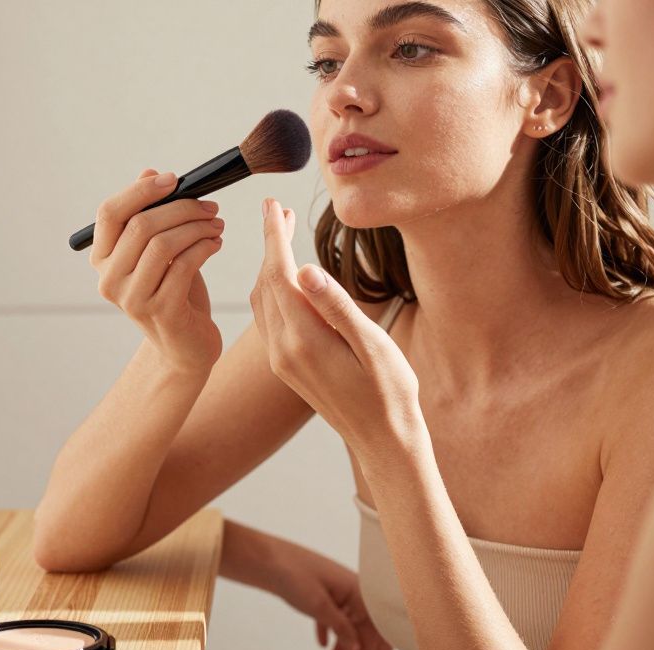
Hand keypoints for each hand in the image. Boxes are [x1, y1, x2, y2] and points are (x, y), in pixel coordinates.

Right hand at [91, 168, 226, 373]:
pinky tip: (216, 243)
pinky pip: (183, 265)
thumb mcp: (160, 250)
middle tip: (209, 206)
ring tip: (216, 224)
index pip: (110, 213)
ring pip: (162, 244)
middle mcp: (109, 280)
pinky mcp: (160, 312)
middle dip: (181, 208)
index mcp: (102, 260)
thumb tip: (149, 173)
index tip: (173, 179)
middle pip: (140, 225)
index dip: (140, 190)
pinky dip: (205, 247)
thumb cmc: (174, 292)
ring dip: (196, 227)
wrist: (186, 344)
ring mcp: (132, 299)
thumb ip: (150, 214)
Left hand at [249, 197, 422, 458]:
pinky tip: (288, 277)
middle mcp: (283, 350)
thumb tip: (306, 269)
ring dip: (269, 265)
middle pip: (265, 283)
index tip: (271, 204)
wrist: (383, 441)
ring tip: (284, 235)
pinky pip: (268, 318)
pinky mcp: (286, 367)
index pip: (279, 275)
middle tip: (280, 210)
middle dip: (271, 244)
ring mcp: (281, 361)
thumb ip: (337, 307)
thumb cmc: (390, 393)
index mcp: (304, 341)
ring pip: (262, 300)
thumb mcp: (373, 346)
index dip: (274, 236)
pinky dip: (272, 288)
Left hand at [270, 543, 393, 649]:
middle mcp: (357, 593)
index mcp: (362, 593)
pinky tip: (322, 646)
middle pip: (367, 634)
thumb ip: (341, 628)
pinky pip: (336, 619)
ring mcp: (342, 594)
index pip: (380, 634)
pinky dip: (332, 635)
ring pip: (352, 628)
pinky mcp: (327, 595)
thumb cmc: (295, 576)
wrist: (267, 559)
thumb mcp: (319, 605)